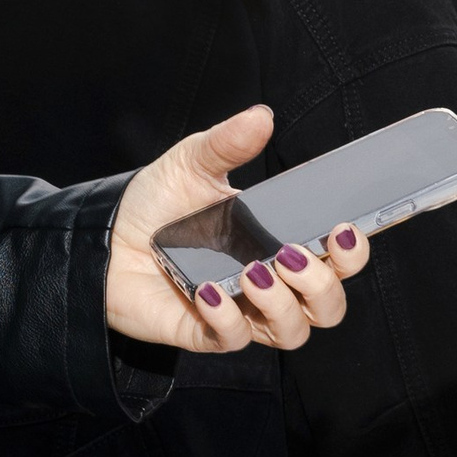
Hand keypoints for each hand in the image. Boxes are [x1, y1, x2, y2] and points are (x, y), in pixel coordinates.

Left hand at [109, 106, 367, 354]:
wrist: (103, 238)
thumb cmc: (157, 206)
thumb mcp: (194, 164)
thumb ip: (229, 143)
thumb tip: (261, 116)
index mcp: (281, 244)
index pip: (337, 261)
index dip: (352, 254)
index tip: (342, 229)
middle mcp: (271, 285)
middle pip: (328, 306)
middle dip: (321, 284)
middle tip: (291, 253)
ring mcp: (242, 311)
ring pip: (293, 332)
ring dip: (281, 305)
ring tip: (253, 272)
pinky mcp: (206, 332)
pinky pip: (234, 339)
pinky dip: (227, 317)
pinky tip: (208, 290)